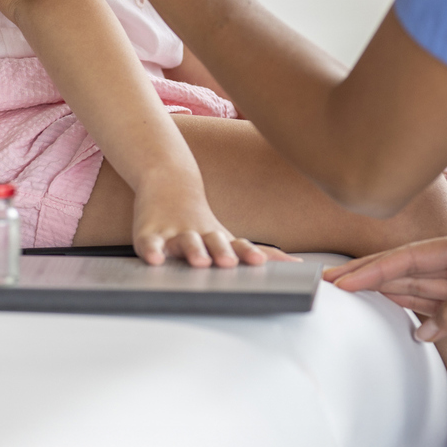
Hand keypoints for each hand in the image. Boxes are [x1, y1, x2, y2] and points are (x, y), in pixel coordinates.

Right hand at [128, 174, 286, 269]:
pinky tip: (155, 259)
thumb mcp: (228, 237)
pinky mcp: (148, 234)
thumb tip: (298, 266)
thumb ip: (262, 253)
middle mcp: (199, 234)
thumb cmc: (200, 220)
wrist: (166, 180)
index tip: (259, 261)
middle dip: (222, 251)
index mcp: (218, 237)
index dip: (247, 252)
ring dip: (193, 250)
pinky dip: (152, 251)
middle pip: (213, 241)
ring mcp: (174, 233)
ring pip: (185, 241)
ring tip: (200, 261)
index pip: (237, 245)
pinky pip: (149, 244)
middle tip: (229, 262)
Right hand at [327, 232, 446, 353]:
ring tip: (349, 291)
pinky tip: (390, 304)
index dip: (376, 267)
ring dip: (385, 288)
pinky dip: (411, 307)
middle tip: (331, 281)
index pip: (414, 257)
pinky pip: (435, 307)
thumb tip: (422, 330)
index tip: (344, 277)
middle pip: (409, 268)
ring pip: (418, 287)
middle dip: (370, 273)